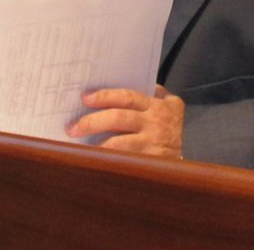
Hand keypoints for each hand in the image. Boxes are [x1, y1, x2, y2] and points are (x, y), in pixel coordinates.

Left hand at [67, 84, 185, 158]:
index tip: (85, 98)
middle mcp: (155, 122)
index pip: (128, 97)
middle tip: (72, 127)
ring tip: (76, 145)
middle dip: (92, 121)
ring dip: (94, 144)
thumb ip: (154, 94)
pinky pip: (119, 161)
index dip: (105, 96)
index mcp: (158, 105)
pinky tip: (89, 160)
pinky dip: (103, 160)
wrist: (180, 167)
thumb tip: (120, 86)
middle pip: (118, 118)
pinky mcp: (145, 164)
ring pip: (117, 143)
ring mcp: (151, 145)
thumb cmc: (168, 132)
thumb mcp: (169, 108)